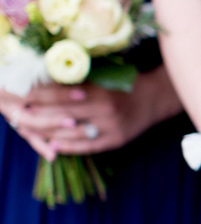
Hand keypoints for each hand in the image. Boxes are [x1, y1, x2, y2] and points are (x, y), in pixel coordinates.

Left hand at [0, 68, 182, 158]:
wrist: (156, 98)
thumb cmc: (126, 82)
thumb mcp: (104, 75)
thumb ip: (79, 79)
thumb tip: (45, 80)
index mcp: (101, 90)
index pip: (62, 94)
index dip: (40, 95)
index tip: (23, 94)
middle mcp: (106, 110)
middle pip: (63, 115)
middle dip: (39, 114)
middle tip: (21, 113)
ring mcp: (112, 127)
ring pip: (72, 133)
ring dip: (49, 133)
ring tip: (32, 130)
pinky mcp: (117, 140)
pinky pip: (88, 146)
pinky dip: (69, 147)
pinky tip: (54, 145)